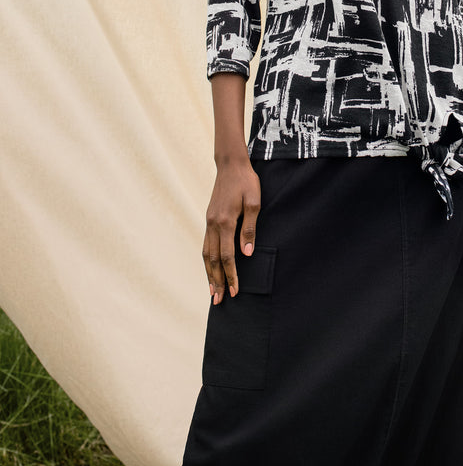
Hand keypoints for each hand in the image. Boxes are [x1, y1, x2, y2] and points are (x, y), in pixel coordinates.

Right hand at [202, 158, 260, 304]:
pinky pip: (205, 244)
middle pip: (212, 260)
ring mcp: (209, 221)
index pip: (227, 257)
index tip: (234, 291)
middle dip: (216, 281)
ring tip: (212, 291)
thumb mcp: (254, 202)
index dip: (231, 275)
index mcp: (225, 222)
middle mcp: (213, 224)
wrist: (231, 164)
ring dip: (208, 274)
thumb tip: (246, 254)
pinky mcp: (209, 218)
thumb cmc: (247, 182)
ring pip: (205, 254)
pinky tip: (210, 268)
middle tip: (219, 301)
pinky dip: (206, 260)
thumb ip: (249, 228)